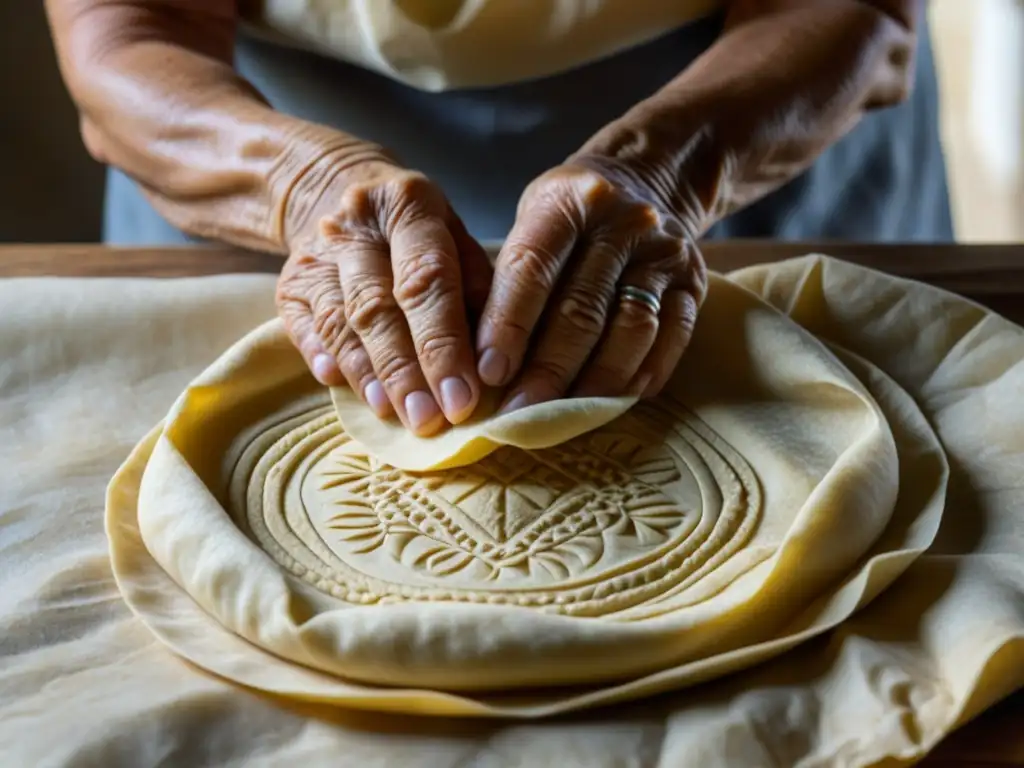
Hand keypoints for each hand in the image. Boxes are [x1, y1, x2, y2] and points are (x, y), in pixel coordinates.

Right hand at [276, 160, 492, 435]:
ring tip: (393, 414)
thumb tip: (489, 363)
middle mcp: (356, 223)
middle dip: (406, 370)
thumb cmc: (419, 235)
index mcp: (408, 203)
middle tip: (429, 420)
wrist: (338, 193)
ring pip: (340, 322)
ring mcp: (315, 253)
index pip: (426, 279)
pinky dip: (322, 358)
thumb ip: (478, 292)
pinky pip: (305, 328)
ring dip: (367, 374)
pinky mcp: (289, 283)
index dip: (444, 343)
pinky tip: (341, 386)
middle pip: (379, 306)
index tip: (463, 397)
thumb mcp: (458, 240)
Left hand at [474, 161, 706, 411]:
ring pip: (629, 329)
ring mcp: (664, 252)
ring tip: (563, 418)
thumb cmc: (570, 218)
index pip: (532, 268)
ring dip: (593, 382)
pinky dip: (642, 374)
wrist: (647, 181)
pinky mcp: (694, 282)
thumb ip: (511, 279)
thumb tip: (481, 363)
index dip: (508, 325)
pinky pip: (672, 338)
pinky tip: (614, 401)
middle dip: (546, 369)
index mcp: (567, 202)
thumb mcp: (531, 221)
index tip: (488, 375)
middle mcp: (622, 223)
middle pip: (581, 309)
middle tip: (519, 414)